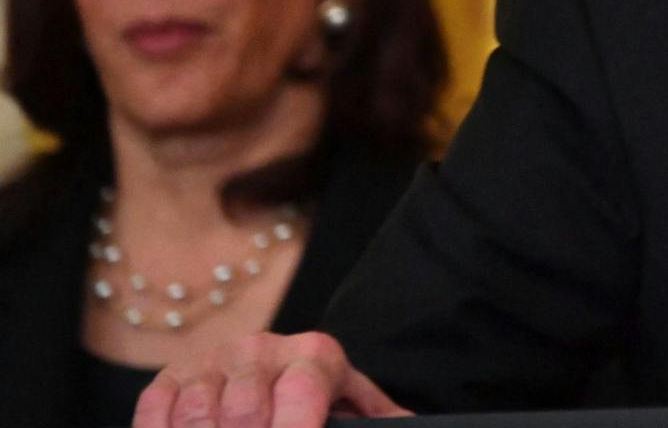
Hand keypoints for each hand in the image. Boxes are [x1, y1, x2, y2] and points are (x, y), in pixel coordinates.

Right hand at [132, 331, 407, 427]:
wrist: (277, 370)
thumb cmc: (319, 402)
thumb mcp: (352, 405)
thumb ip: (377, 418)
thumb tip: (408, 426)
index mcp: (314, 357)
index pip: (302, 396)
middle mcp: (262, 349)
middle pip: (245, 413)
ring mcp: (213, 361)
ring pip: (200, 416)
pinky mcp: (171, 377)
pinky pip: (156, 411)